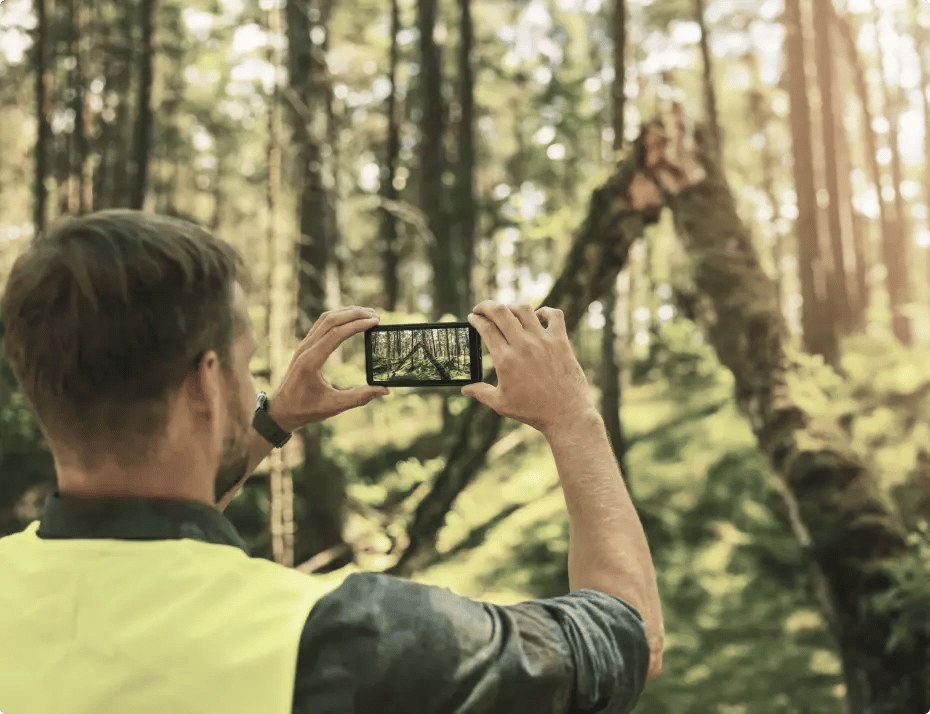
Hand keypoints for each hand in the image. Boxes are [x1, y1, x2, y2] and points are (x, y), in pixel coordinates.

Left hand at [269, 306, 389, 428]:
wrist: (280, 411)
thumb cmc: (305, 410)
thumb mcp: (334, 406)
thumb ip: (360, 397)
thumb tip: (385, 391)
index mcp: (311, 361)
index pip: (336, 333)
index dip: (358, 325)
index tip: (376, 322)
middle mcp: (305, 349)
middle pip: (331, 320)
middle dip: (355, 314)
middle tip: (376, 315)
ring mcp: (303, 346)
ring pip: (325, 319)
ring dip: (346, 313)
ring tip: (367, 313)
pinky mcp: (304, 347)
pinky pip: (321, 325)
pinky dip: (338, 318)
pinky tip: (351, 320)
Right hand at [461, 300, 596, 436]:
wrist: (565, 414)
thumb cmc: (532, 410)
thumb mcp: (501, 404)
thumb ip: (481, 393)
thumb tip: (465, 390)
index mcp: (505, 359)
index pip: (486, 328)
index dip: (476, 319)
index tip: (472, 317)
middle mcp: (523, 345)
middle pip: (501, 312)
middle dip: (487, 306)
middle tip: (482, 308)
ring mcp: (543, 341)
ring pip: (524, 310)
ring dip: (512, 307)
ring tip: (507, 313)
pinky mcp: (561, 342)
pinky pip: (554, 315)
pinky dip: (545, 311)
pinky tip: (538, 316)